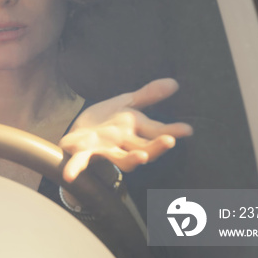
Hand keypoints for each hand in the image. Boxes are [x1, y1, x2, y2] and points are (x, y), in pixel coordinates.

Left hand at [59, 78, 192, 181]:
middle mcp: (122, 145)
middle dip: (157, 147)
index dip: (172, 131)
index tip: (187, 130)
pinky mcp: (82, 153)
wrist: (76, 134)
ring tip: (142, 158)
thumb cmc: (104, 123)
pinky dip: (75, 168)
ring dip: (132, 160)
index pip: (156, 131)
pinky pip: (80, 162)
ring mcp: (103, 151)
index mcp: (133, 132)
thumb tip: (174, 82)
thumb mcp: (125, 104)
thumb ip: (148, 96)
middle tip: (169, 141)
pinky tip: (70, 175)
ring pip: (121, 159)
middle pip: (143, 149)